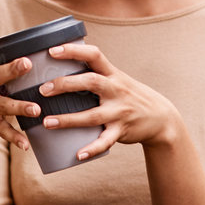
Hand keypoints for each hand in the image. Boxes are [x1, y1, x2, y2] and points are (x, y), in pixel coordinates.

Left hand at [36, 41, 184, 161]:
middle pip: (91, 82)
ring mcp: (119, 111)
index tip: (53, 50)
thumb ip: (96, 73)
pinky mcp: (122, 130)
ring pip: (92, 115)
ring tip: (47, 122)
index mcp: (113, 74)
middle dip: (66, 84)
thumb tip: (62, 65)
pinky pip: (105, 141)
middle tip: (43, 89)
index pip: (94, 55)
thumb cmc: (130, 96)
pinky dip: (92, 148)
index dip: (74, 51)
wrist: (161, 117)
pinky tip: (78, 154)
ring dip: (68, 119)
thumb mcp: (117, 79)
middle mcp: (116, 90)